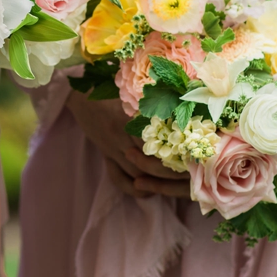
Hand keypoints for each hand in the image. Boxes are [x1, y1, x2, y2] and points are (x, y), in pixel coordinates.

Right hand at [67, 92, 189, 199]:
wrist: (80, 92)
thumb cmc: (110, 86)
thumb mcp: (133, 91)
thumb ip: (156, 100)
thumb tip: (186, 102)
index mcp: (133, 116)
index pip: (162, 140)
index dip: (180, 151)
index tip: (196, 155)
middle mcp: (123, 135)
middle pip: (152, 163)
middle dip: (172, 172)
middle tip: (190, 176)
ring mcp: (113, 147)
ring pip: (138, 174)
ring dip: (156, 182)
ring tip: (174, 185)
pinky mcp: (105, 155)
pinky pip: (118, 178)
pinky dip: (133, 188)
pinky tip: (146, 190)